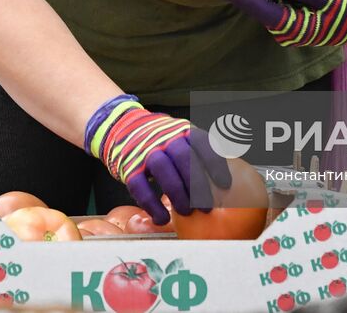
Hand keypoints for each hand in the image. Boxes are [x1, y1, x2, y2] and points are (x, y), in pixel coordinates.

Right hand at [84, 95, 231, 223]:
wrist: (121, 127)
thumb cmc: (160, 139)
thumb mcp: (180, 135)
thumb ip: (199, 151)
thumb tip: (225, 178)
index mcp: (182, 130)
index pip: (202, 143)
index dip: (215, 164)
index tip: (225, 185)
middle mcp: (165, 138)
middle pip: (185, 158)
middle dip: (198, 185)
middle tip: (207, 207)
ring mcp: (145, 152)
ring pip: (164, 170)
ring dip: (177, 194)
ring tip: (186, 213)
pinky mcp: (128, 167)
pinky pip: (140, 186)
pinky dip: (151, 205)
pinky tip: (161, 218)